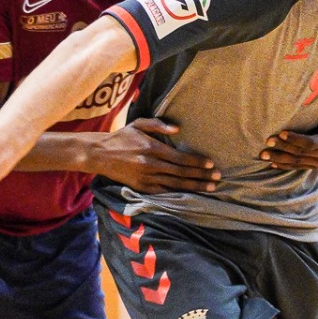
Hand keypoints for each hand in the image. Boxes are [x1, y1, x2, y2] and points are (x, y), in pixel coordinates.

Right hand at [88, 119, 218, 192]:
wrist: (100, 154)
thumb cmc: (122, 137)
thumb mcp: (138, 124)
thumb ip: (158, 125)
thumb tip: (177, 129)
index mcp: (152, 148)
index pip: (180, 157)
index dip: (197, 161)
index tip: (211, 163)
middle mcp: (151, 164)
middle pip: (181, 172)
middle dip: (201, 175)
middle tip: (217, 177)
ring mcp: (146, 178)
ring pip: (175, 184)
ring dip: (194, 186)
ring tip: (210, 188)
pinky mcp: (142, 187)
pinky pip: (164, 192)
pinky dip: (178, 193)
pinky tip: (191, 194)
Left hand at [261, 99, 317, 169]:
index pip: (311, 143)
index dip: (295, 139)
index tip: (281, 133)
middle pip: (301, 153)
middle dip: (283, 148)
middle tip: (267, 142)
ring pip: (297, 162)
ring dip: (279, 158)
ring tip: (263, 154)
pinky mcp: (316, 167)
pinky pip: (298, 167)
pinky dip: (284, 165)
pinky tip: (271, 163)